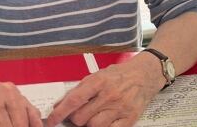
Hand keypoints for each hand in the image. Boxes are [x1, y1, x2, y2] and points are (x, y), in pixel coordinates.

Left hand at [45, 55, 162, 126]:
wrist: (145, 75)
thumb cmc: (120, 75)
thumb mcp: (97, 75)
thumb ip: (79, 90)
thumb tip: (60, 105)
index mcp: (99, 81)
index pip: (74, 100)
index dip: (60, 112)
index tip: (51, 120)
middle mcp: (110, 95)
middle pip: (81, 117)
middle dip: (75, 119)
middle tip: (76, 115)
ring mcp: (120, 108)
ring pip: (94, 126)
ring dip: (88, 124)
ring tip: (91, 117)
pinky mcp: (129, 119)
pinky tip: (102, 121)